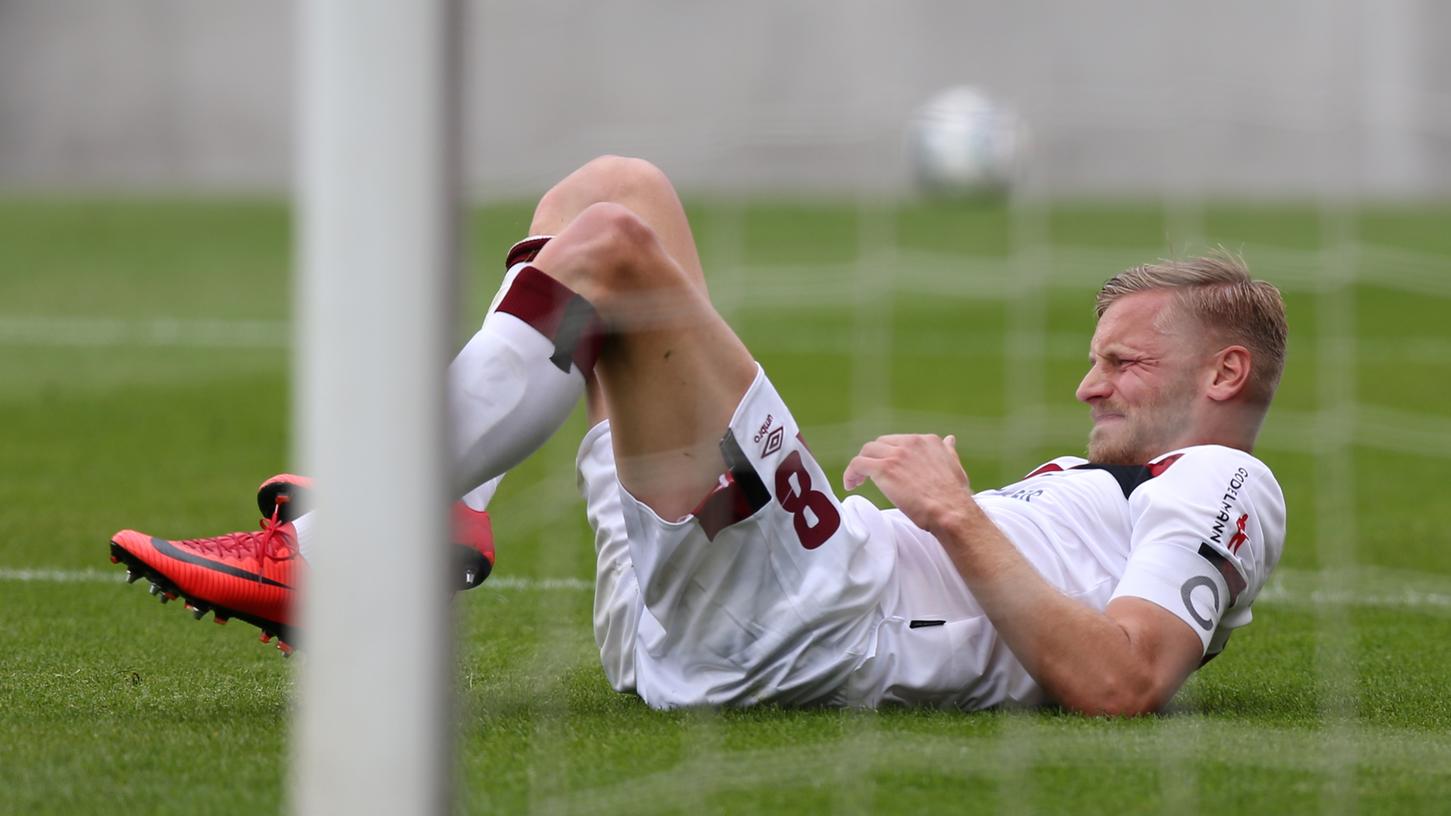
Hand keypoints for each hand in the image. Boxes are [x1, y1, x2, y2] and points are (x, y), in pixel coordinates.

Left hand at [843, 434, 972, 532]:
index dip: (889, 454)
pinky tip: (851, 485)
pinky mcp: (884, 468)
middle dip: (873, 458)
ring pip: (867, 451)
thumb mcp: (955, 466)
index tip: (886, 468)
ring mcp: (896, 455)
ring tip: (857, 481)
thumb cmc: (953, 496)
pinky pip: (857, 464)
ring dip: (860, 465)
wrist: (950, 511)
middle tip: (869, 475)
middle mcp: (911, 443)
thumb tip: (950, 439)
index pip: (898, 441)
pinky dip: (851, 473)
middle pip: (880, 444)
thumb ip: (948, 451)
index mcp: (927, 441)